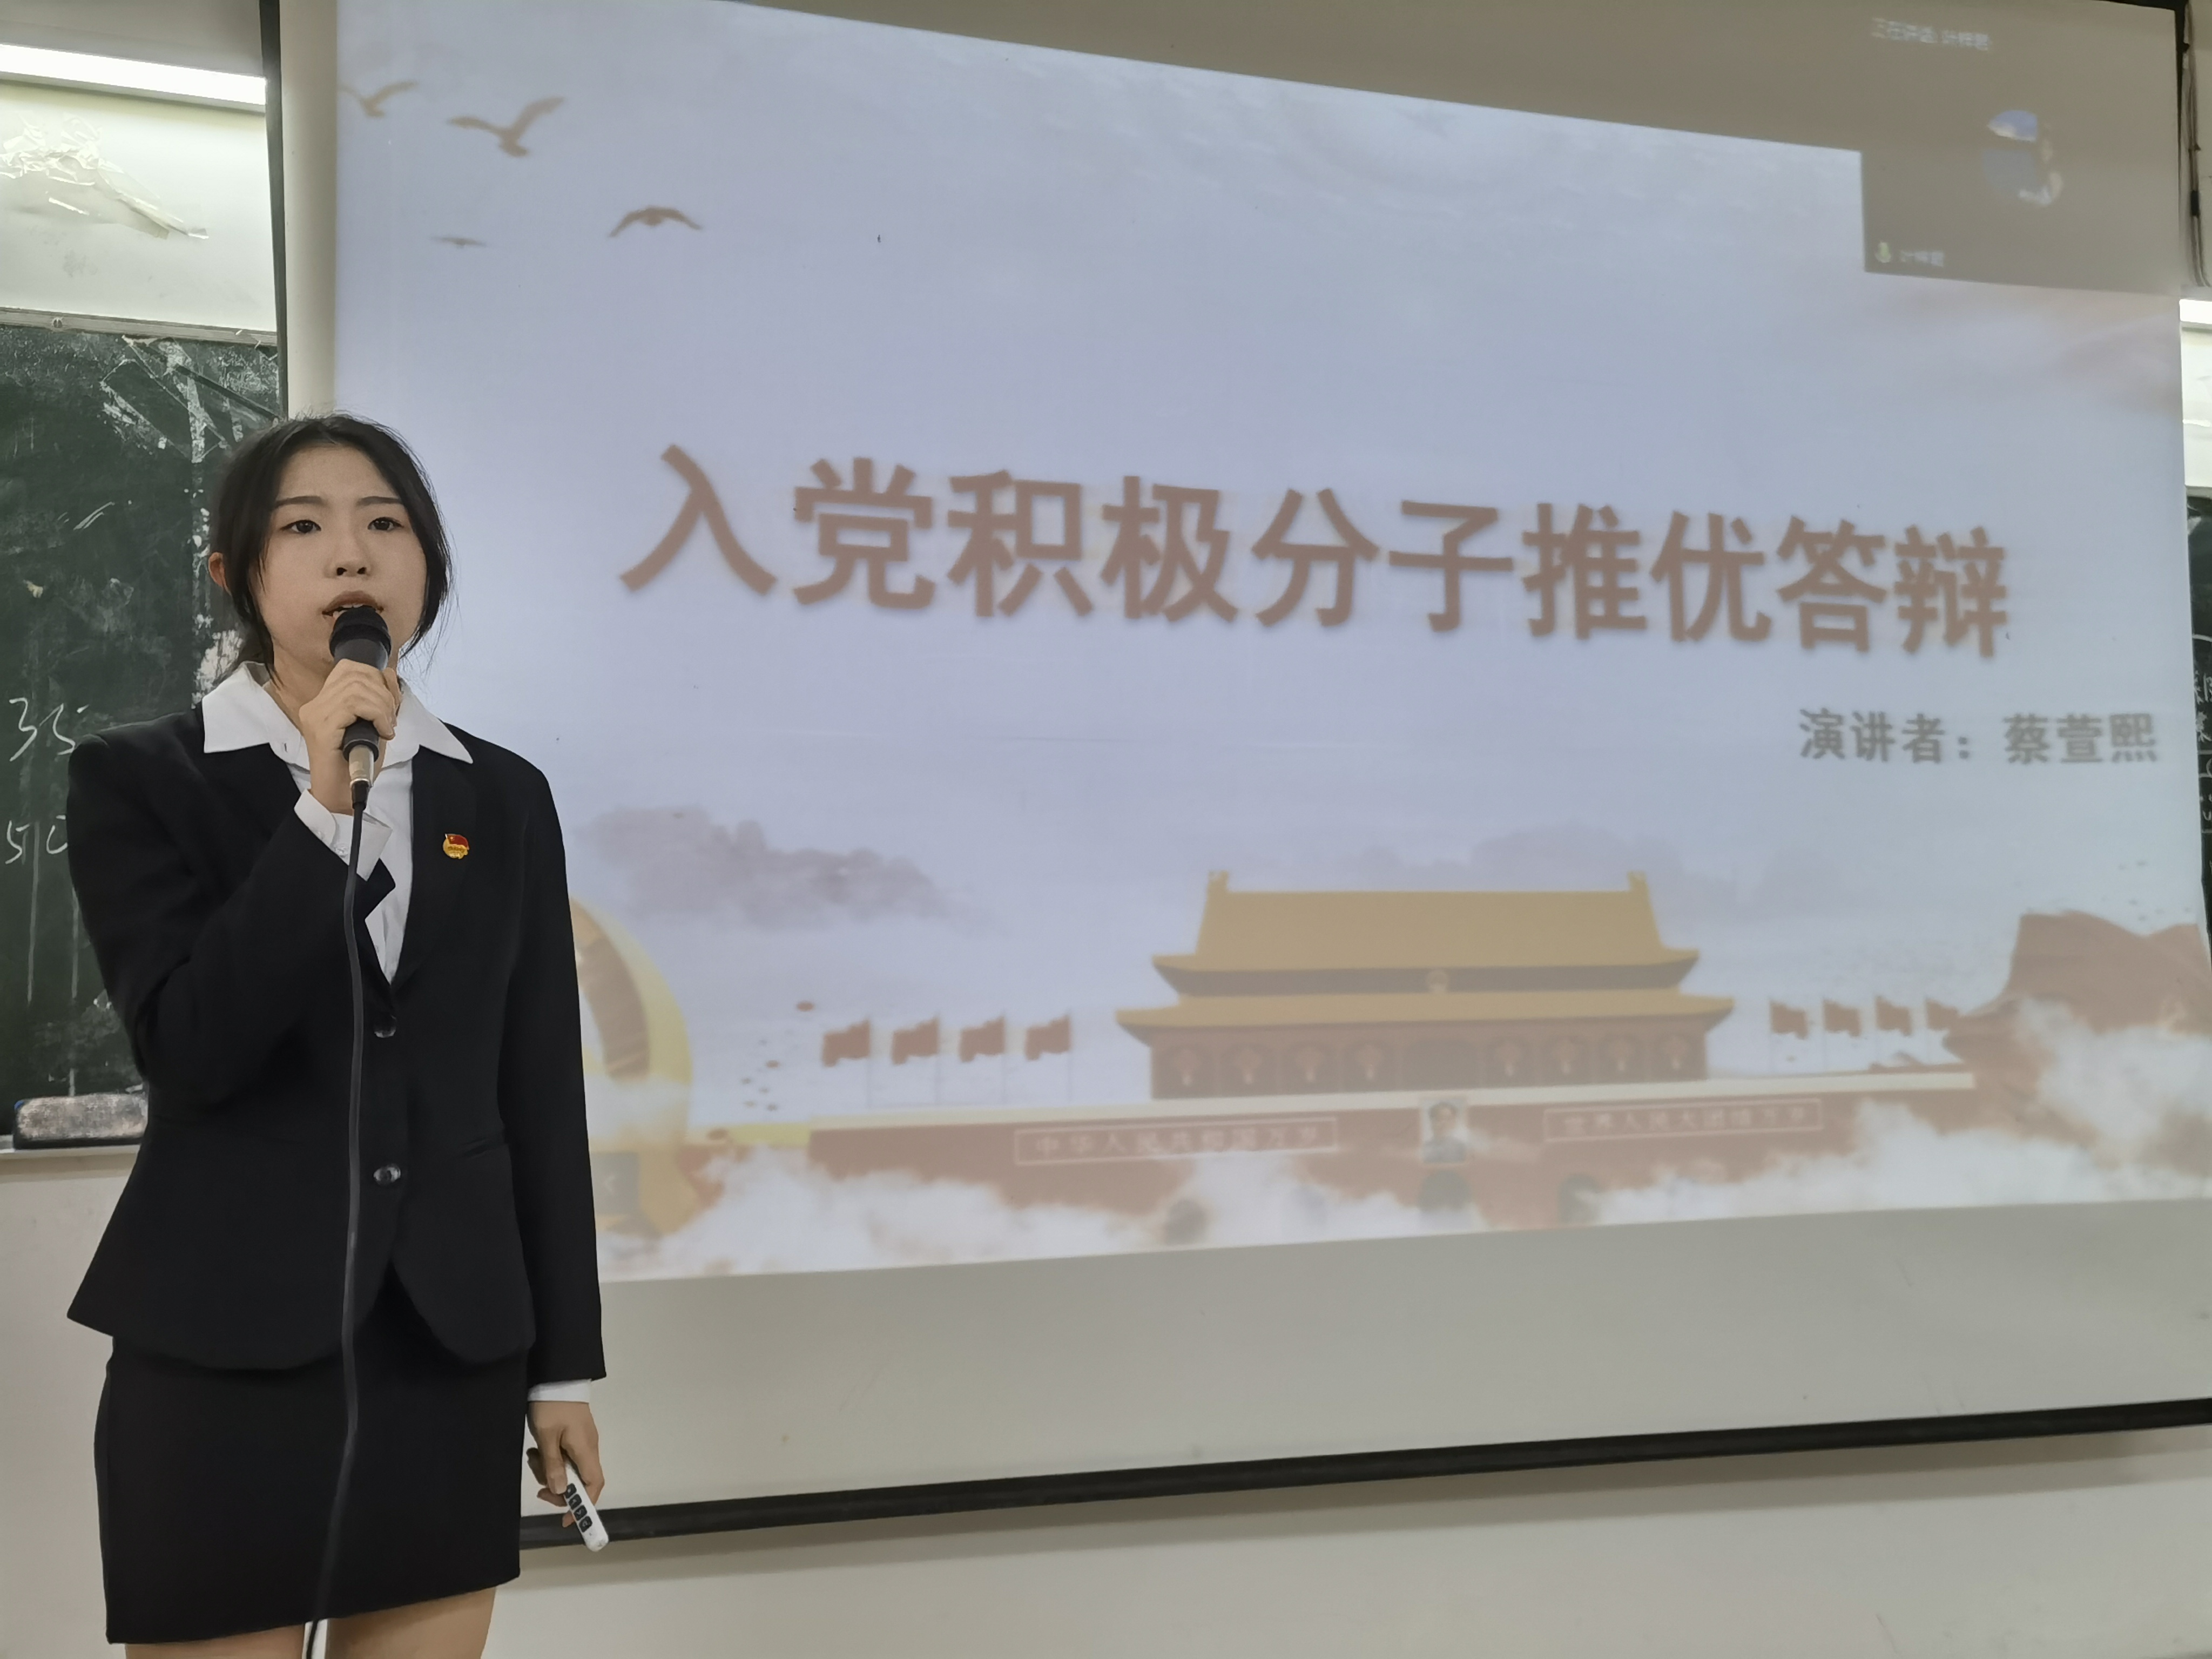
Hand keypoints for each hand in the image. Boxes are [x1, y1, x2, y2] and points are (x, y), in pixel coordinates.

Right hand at [294, 659, 398, 815]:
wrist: (342, 795)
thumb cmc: (358, 763)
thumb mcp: (376, 723)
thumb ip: (380, 698)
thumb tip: (388, 673)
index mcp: (325, 701)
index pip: (349, 668)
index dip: (376, 677)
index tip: (389, 701)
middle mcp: (316, 704)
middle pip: (355, 674)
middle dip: (383, 693)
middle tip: (390, 718)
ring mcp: (316, 714)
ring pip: (357, 688)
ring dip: (382, 706)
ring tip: (387, 727)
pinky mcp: (321, 727)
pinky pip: (354, 705)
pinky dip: (377, 715)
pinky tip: (383, 732)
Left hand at [527, 1401, 603, 1527]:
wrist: (556, 1377)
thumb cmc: (551, 1406)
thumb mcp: (547, 1436)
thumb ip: (553, 1464)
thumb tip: (561, 1490)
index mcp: (585, 1449)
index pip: (594, 1485)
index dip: (583, 1504)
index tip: (566, 1518)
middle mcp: (589, 1448)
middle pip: (579, 1480)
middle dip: (558, 1487)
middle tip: (538, 1485)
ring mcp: (582, 1441)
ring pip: (569, 1469)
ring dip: (549, 1470)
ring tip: (533, 1456)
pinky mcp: (574, 1436)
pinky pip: (565, 1457)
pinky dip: (551, 1459)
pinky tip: (538, 1449)